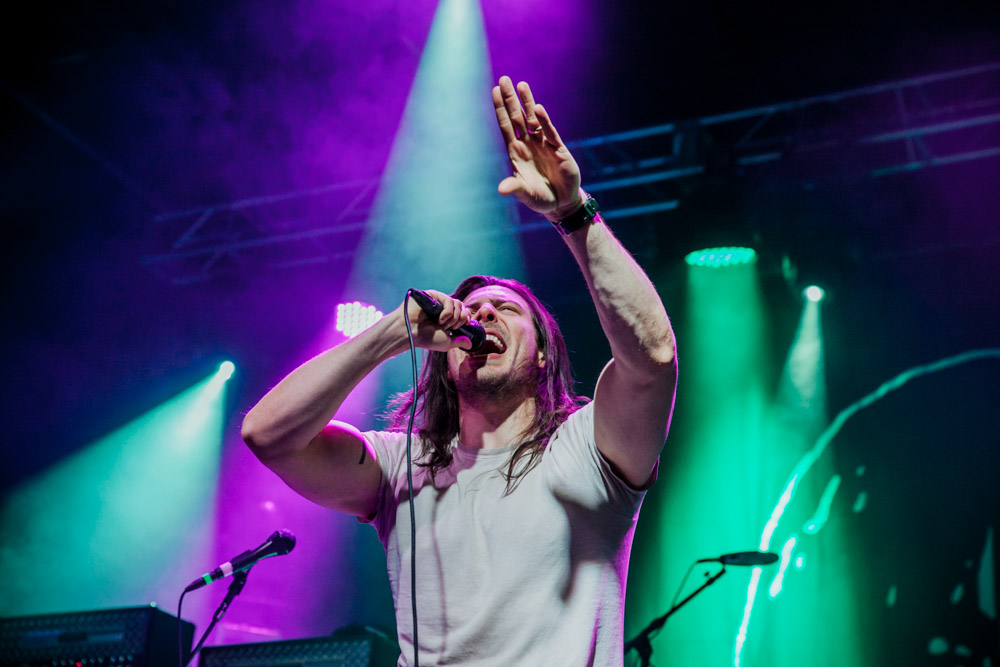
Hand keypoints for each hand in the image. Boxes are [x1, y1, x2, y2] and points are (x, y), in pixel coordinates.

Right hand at [399, 289, 473, 350]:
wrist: (411, 332)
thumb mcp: (446, 342)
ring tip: (442, 324)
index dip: (466, 318)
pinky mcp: (433, 295)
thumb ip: (459, 341)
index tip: (462, 326)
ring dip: (453, 317)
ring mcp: (438, 301)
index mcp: (447, 318)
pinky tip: (439, 319)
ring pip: (457, 303)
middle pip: (462, 307)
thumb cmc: (426, 338)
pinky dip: (447, 312)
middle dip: (460, 319)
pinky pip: (448, 300)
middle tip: (450, 327)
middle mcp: (443, 308)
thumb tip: (470, 345)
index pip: (464, 312)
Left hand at [493, 77, 582, 220]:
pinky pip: (550, 132)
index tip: (495, 91)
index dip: (500, 109)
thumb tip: (501, 189)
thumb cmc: (540, 199)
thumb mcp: (525, 194)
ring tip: (521, 84)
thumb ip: (514, 189)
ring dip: (527, 102)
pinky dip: (544, 120)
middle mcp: (528, 145)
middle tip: (504, 79)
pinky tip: (537, 108)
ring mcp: (543, 145)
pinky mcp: (558, 149)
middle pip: (517, 117)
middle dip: (510, 99)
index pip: (506, 126)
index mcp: (516, 152)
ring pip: (533, 120)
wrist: (562, 204)